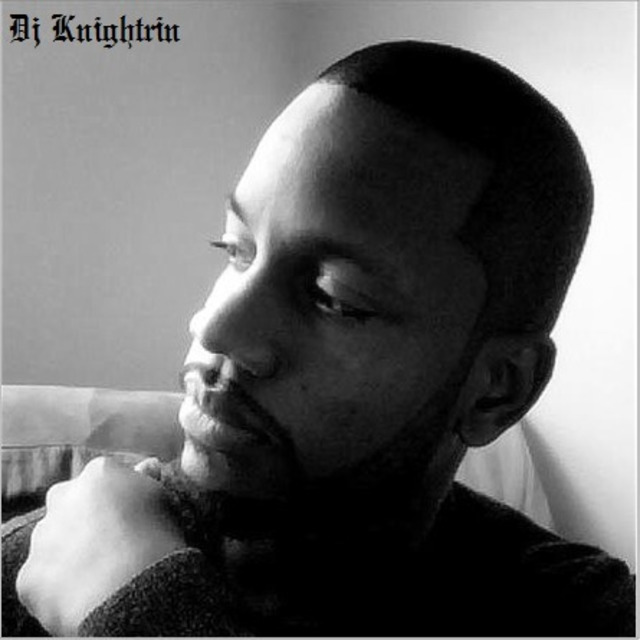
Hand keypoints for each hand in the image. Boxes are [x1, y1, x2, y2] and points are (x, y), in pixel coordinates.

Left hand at [16, 456, 186, 635]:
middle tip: (111, 544)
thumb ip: (148, 480)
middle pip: (71, 504)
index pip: (103, 478)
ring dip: (69, 552)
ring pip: (53, 541)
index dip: (117, 499)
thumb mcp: (164, 501)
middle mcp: (63, 497)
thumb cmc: (158, 540)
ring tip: (99, 574)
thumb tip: (147, 467)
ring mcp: (42, 536)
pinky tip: (84, 596)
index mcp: (99, 474)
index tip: (131, 516)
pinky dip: (59, 586)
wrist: (133, 592)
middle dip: (84, 519)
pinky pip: (42, 578)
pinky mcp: (29, 575)